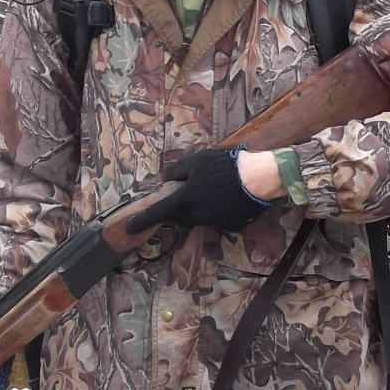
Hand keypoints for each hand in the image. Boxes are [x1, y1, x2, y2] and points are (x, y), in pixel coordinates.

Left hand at [134, 147, 269, 235]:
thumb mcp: (198, 161)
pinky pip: (219, 219)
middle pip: (182, 216)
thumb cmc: (226, 166)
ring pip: (201, 217)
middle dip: (181, 207)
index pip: (158, 212)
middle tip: (191, 191)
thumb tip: (167, 178)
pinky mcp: (231, 226)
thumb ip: (178, 171)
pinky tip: (231, 196)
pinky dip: (220, 210)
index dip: (143, 220)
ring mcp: (215, 223)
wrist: (259, 178)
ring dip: (202, 206)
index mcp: (185, 200)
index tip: (131, 228)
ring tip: (217, 188)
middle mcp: (197, 216)